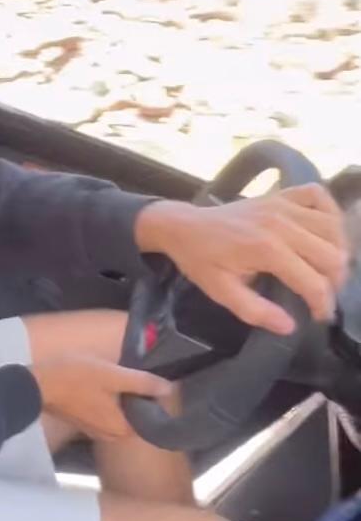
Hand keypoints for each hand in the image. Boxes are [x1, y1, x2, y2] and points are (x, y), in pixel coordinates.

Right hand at [32, 354, 172, 441]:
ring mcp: (95, 431)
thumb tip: (170, 388)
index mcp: (122, 429)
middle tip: (143, 379)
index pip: (150, 421)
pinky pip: (106, 415)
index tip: (157, 385)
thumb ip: (142, 382)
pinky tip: (107, 388)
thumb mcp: (113, 375)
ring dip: (124, 403)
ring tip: (126, 380)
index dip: (156, 403)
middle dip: (140, 402)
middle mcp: (111, 436)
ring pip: (120, 417)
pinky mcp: (83, 423)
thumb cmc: (77, 378)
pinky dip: (110, 405)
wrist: (38, 385)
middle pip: (135, 419)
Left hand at [134, 187, 348, 335]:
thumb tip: (290, 326)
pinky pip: (318, 195)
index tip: (318, 316)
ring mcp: (282, 205)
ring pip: (333, 227)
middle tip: (321, 293)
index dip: (323, 305)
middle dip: (334, 281)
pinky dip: (329, 212)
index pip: (314, 283)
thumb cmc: (201, 260)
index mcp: (266, 250)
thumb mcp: (221, 292)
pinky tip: (324, 231)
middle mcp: (281, 224)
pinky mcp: (280, 194)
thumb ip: (256, 311)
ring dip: (337, 250)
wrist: (184, 225)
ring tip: (325, 269)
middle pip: (332, 255)